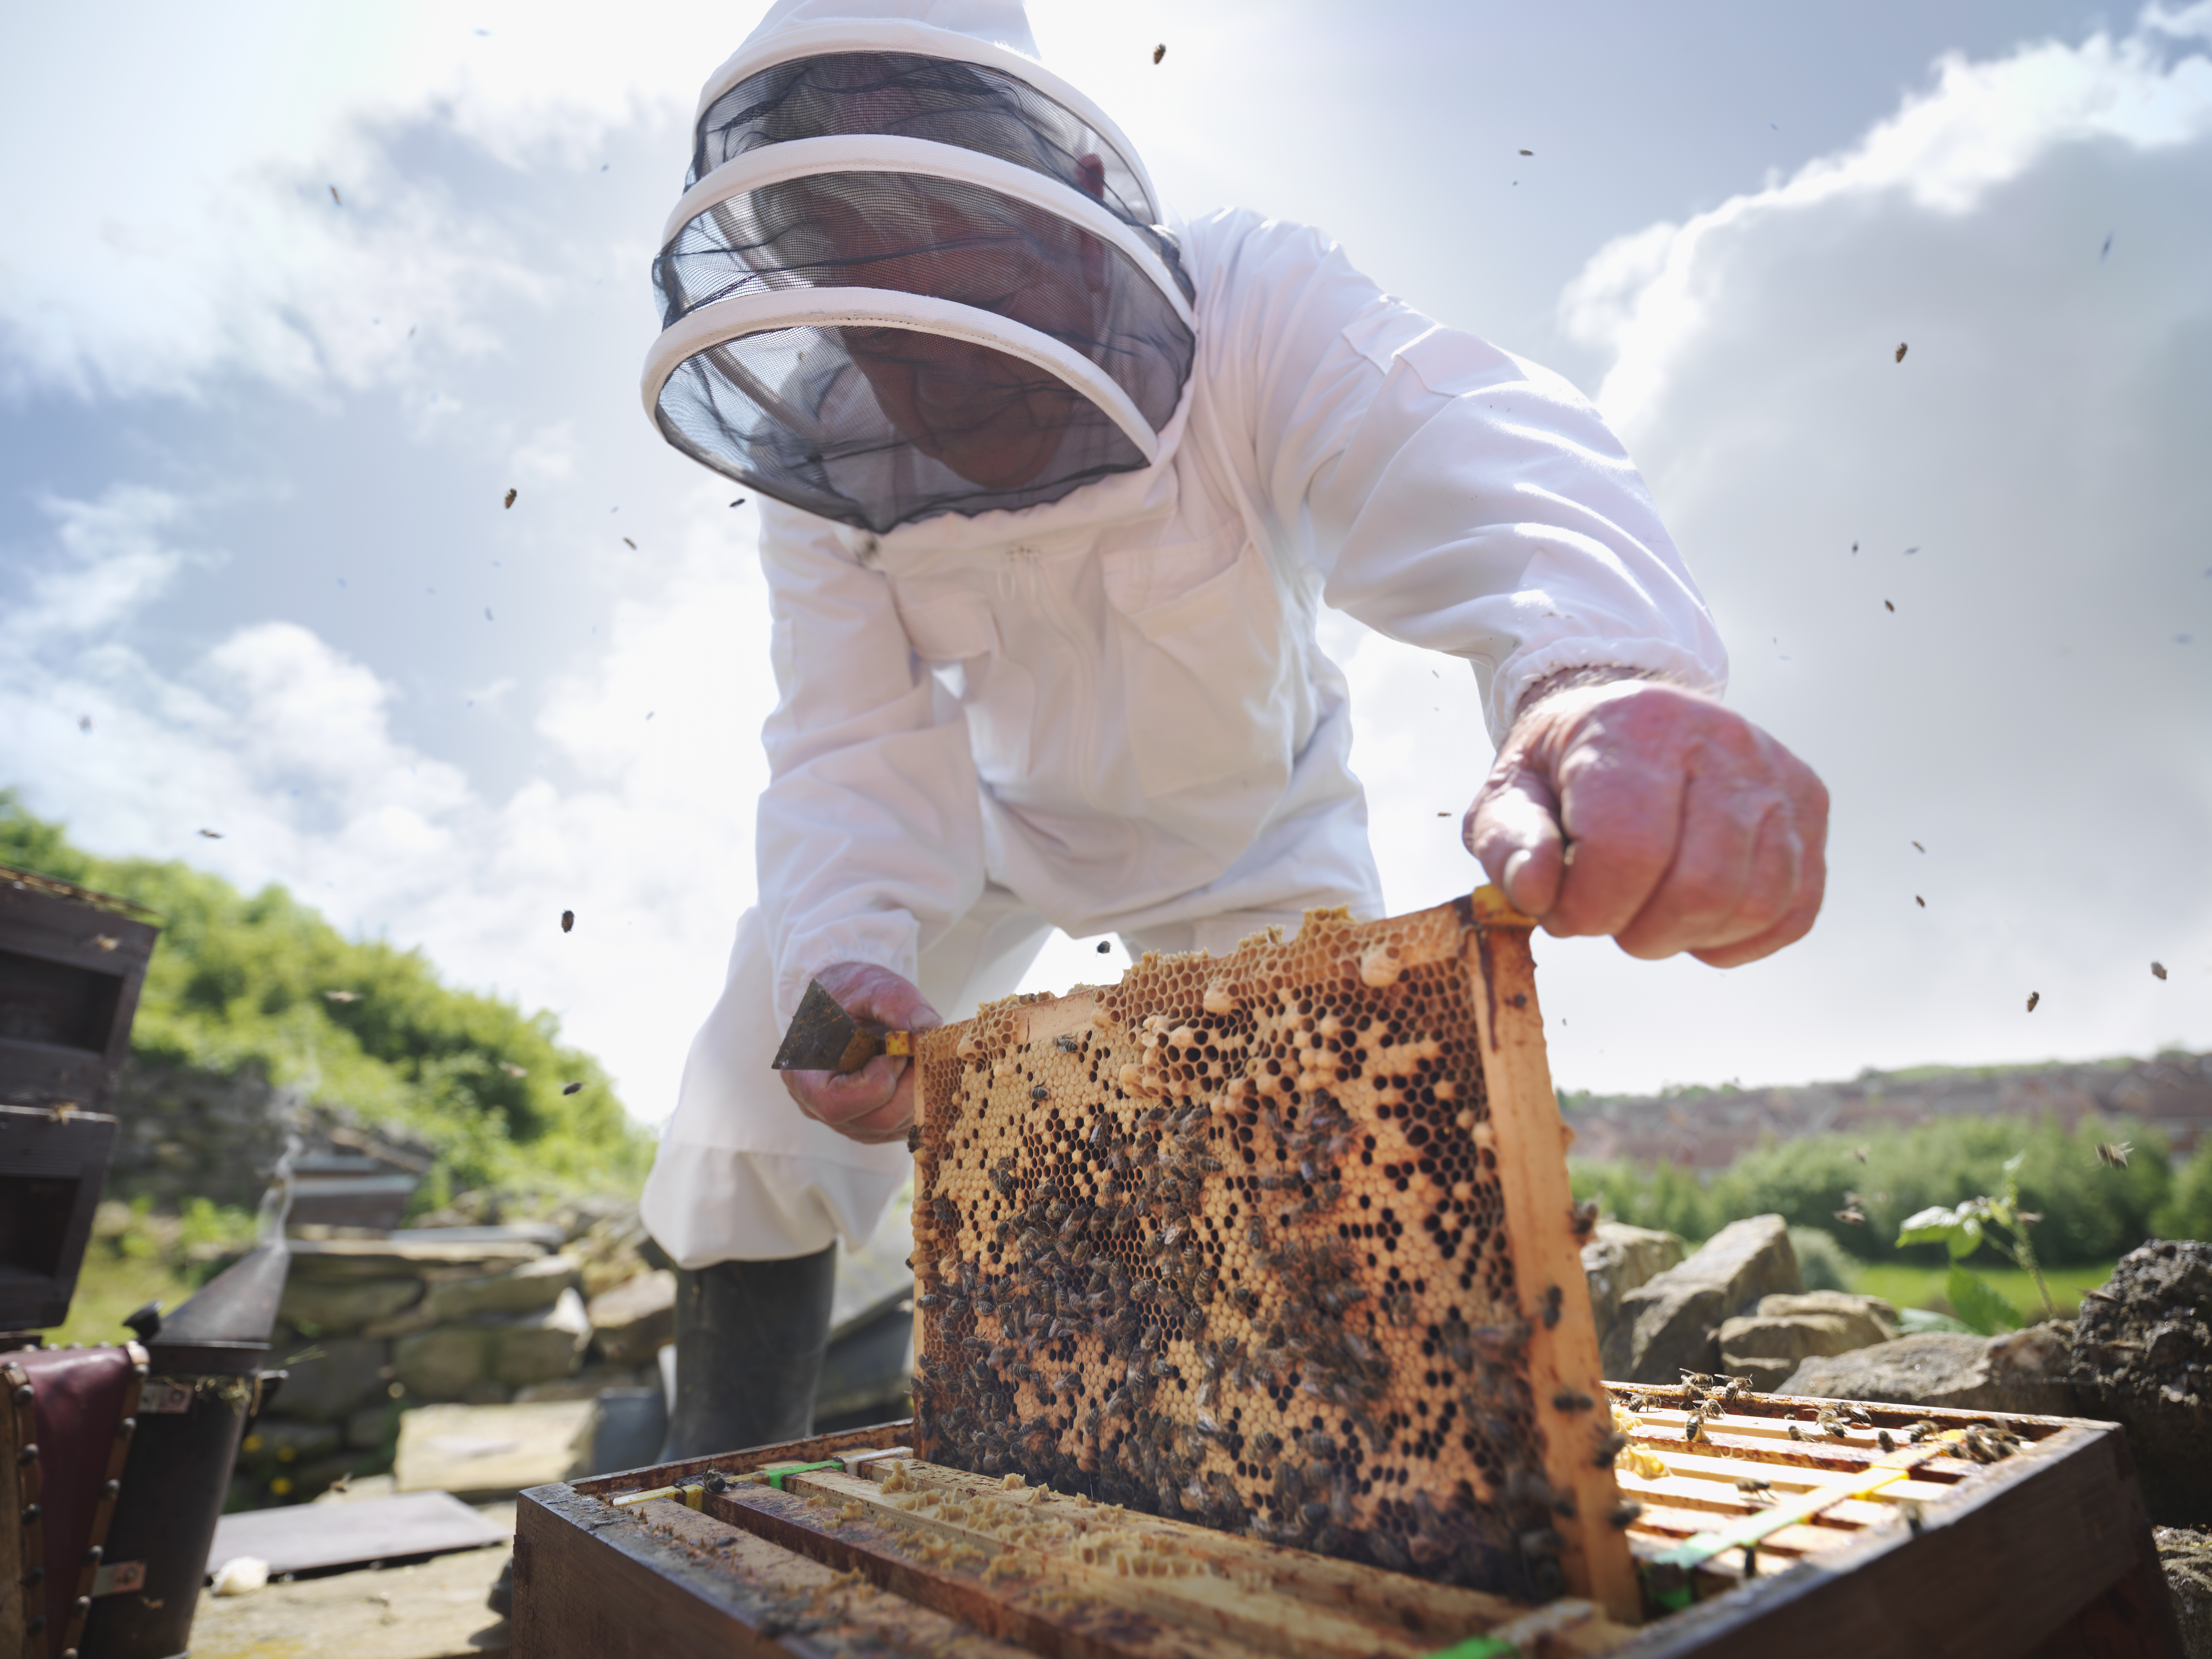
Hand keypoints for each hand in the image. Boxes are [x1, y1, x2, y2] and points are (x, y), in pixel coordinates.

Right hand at [779, 962, 941, 1144]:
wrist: (848, 1004)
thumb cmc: (852, 993)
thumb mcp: (871, 985)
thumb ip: (897, 1001)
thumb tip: (929, 1025)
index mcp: (803, 1076)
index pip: (837, 1103)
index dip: (878, 1079)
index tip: (895, 1049)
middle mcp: (818, 1108)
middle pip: (876, 1120)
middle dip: (910, 1085)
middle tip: (918, 1051)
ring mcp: (846, 1121)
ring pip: (896, 1125)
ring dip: (919, 1090)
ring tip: (913, 1054)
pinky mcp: (871, 1126)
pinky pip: (903, 1126)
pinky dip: (920, 1098)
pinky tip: (913, 1069)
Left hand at [1464, 676, 1827, 965]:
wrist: (1627, 721)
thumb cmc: (1564, 767)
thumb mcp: (1510, 793)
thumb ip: (1509, 843)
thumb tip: (1533, 891)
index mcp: (1636, 726)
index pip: (1629, 850)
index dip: (1589, 908)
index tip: (1563, 909)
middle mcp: (1721, 739)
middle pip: (1702, 886)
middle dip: (1641, 931)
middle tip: (1606, 915)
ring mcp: (1775, 773)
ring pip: (1755, 903)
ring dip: (1689, 937)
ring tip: (1647, 913)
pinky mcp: (1807, 806)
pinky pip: (1793, 911)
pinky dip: (1738, 939)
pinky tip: (1693, 920)